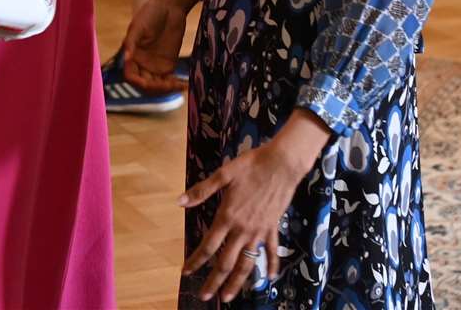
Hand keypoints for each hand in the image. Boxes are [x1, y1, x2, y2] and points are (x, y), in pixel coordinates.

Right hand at [120, 0, 189, 94]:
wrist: (169, 7)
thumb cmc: (150, 13)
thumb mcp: (139, 26)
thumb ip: (131, 42)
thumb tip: (126, 57)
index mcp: (132, 55)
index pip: (131, 76)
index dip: (137, 82)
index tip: (147, 83)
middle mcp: (141, 63)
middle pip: (145, 85)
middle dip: (156, 88)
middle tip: (169, 84)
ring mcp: (155, 66)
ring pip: (158, 86)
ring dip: (167, 90)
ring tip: (180, 85)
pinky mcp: (168, 64)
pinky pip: (170, 81)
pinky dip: (176, 85)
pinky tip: (184, 85)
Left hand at [180, 110, 331, 301]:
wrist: (282, 164)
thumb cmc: (250, 166)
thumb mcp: (223, 175)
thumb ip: (202, 191)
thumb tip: (179, 202)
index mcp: (227, 216)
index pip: (208, 245)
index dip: (196, 260)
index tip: (186, 272)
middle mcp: (243, 229)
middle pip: (226, 261)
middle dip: (214, 281)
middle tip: (204, 296)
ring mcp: (260, 231)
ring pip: (247, 263)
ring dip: (237, 282)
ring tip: (228, 297)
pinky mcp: (273, 228)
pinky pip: (272, 251)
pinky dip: (271, 265)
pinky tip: (268, 278)